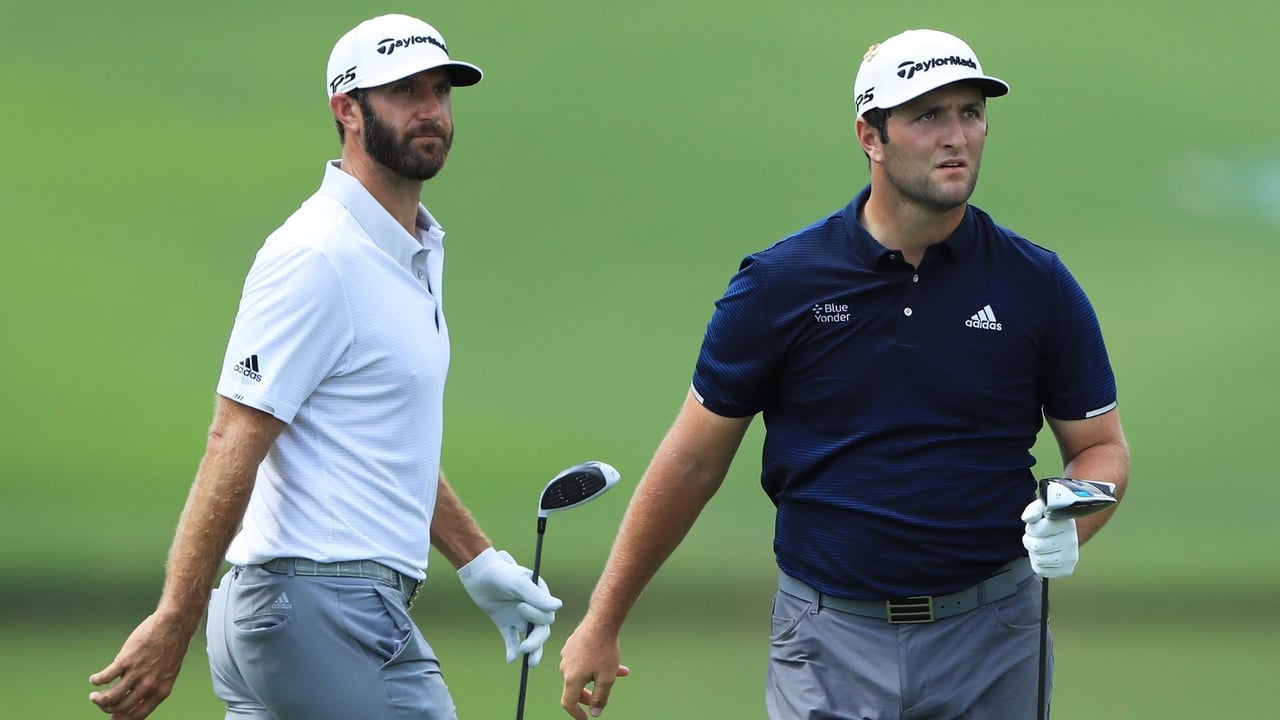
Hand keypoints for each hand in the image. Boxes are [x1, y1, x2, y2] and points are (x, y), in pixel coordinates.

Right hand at [88, 612, 193, 718]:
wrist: (174, 625)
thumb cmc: (171, 647)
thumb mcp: (168, 673)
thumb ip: (153, 686)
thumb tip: (132, 696)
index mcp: (161, 691)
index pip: (139, 715)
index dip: (123, 719)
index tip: (112, 718)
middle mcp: (149, 686)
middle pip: (121, 707)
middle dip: (107, 709)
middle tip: (100, 703)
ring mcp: (137, 673)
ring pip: (111, 696)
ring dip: (98, 699)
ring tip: (93, 696)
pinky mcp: (126, 660)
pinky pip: (105, 677)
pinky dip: (96, 681)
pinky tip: (94, 680)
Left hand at [458, 548, 562, 665]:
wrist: (477, 572)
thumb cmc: (500, 573)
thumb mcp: (518, 583)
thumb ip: (537, 596)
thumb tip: (558, 606)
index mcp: (540, 596)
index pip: (547, 615)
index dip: (537, 616)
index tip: (521, 606)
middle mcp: (532, 608)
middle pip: (541, 630)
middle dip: (536, 641)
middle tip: (525, 647)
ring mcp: (519, 617)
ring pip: (530, 638)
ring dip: (532, 650)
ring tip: (530, 663)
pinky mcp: (506, 623)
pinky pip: (511, 639)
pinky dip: (512, 649)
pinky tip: (510, 659)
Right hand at [559, 619, 630, 718]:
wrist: (601, 621)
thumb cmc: (604, 649)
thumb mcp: (606, 679)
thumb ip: (600, 698)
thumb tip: (594, 713)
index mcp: (571, 679)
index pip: (568, 703)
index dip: (576, 713)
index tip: (585, 718)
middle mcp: (565, 668)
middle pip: (574, 688)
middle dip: (588, 695)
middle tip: (600, 698)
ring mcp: (567, 655)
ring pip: (581, 672)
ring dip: (596, 676)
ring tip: (618, 672)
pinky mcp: (572, 645)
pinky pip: (582, 660)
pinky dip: (594, 664)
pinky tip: (610, 659)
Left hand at [1021, 499, 1079, 577]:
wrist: (1066, 534)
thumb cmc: (1051, 520)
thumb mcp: (1043, 508)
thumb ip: (1033, 509)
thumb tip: (1028, 518)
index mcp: (1066, 524)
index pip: (1036, 530)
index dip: (1031, 528)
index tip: (1037, 526)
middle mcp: (1072, 541)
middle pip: (1036, 546)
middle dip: (1030, 541)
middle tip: (1037, 537)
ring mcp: (1071, 558)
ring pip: (1038, 560)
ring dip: (1034, 553)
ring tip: (1042, 545)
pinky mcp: (1067, 570)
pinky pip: (1041, 571)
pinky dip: (1038, 564)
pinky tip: (1046, 555)